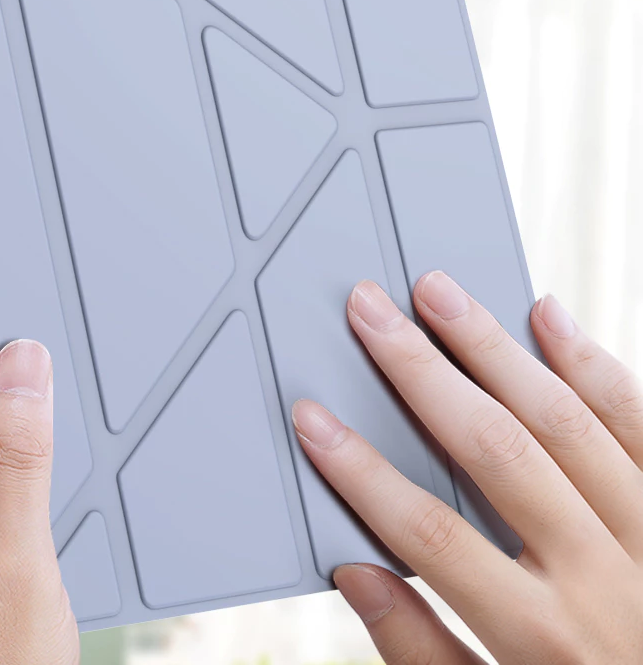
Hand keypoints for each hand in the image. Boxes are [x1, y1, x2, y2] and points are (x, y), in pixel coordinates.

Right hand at [292, 272, 642, 662]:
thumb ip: (423, 653)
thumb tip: (356, 575)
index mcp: (545, 637)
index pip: (429, 533)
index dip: (360, 472)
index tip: (313, 420)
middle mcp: (605, 577)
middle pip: (494, 448)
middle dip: (420, 370)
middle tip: (371, 312)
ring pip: (564, 419)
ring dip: (493, 347)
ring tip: (439, 294)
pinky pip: (639, 423)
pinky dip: (594, 366)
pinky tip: (548, 317)